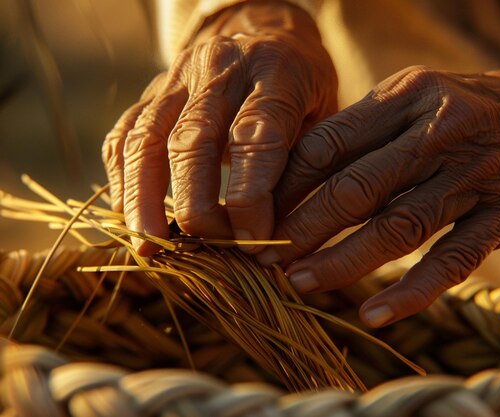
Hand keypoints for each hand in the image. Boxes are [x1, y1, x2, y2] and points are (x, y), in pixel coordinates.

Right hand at [102, 1, 336, 254]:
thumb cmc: (303, 88)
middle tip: (209, 248)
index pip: (254, 140)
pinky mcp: (151, 91)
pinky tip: (130, 216)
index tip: (254, 243)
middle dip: (196, 206)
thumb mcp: (323, 116)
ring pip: (146, 138)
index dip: (251, 199)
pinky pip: (124, 135)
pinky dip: (123, 179)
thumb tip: (271, 236)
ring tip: (149, 247)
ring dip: (143, 199)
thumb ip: (301, 164)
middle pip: (193, 141)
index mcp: (275, 72)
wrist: (269, 34)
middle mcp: (220, 67)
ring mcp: (178, 76)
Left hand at [258, 62, 499, 326]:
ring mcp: (476, 174)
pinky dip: (413, 291)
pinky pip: (453, 259)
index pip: (328, 144)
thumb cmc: (479, 111)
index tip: (259, 217)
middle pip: (355, 187)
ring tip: (301, 284)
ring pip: (397, 226)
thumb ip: (370, 131)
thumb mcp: (423, 99)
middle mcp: (439, 131)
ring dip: (343, 261)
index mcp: (407, 95)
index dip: (286, 185)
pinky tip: (376, 313)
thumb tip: (298, 176)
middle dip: (303, 229)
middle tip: (267, 259)